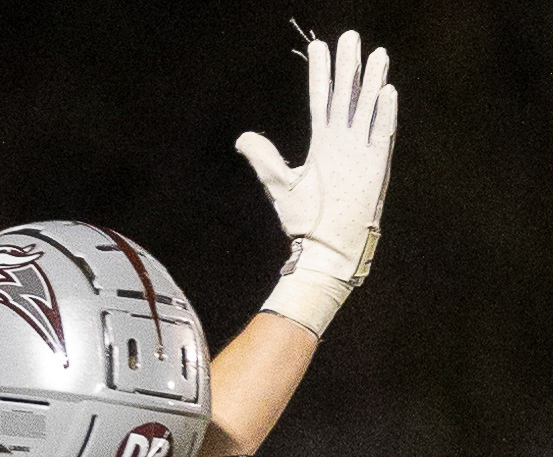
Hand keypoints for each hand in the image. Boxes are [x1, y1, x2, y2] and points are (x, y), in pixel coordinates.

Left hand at [236, 30, 397, 334]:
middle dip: (348, 67)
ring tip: (376, 54)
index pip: (322, 100)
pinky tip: (386, 91)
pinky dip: (384, 114)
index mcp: (323, 145)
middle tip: (349, 37)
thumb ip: (264, 158)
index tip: (320, 47)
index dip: (321, 74)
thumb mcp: (279, 183)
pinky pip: (380, 135)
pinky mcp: (374, 167)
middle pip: (347, 96)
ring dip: (371, 82)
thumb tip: (242, 138)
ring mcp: (361, 153)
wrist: (324, 247)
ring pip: (367, 109)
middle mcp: (344, 143)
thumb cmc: (304, 220)